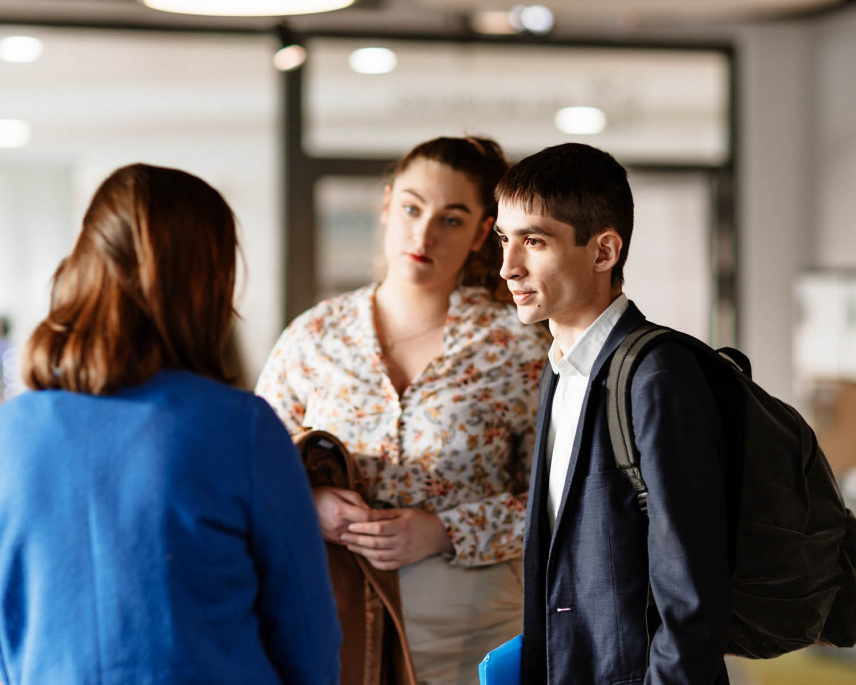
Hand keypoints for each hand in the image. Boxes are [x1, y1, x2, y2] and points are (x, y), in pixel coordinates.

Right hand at [312, 486, 392, 543]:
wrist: (301, 507)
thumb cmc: (323, 495)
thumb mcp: (341, 492)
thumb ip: (357, 501)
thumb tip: (371, 511)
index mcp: (341, 511)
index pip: (367, 516)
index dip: (381, 516)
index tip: (392, 514)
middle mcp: (339, 526)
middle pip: (365, 530)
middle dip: (380, 528)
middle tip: (395, 526)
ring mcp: (335, 535)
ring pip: (359, 539)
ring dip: (372, 536)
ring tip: (387, 535)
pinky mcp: (333, 541)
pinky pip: (351, 542)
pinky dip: (361, 540)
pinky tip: (372, 539)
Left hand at [340, 508, 454, 570]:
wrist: (439, 535)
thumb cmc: (420, 519)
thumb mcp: (404, 512)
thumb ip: (385, 514)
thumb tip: (365, 512)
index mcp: (402, 527)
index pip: (378, 528)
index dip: (362, 528)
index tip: (350, 525)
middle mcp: (402, 542)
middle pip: (374, 543)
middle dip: (356, 540)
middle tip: (343, 536)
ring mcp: (402, 554)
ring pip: (377, 556)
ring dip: (361, 551)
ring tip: (349, 546)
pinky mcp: (403, 562)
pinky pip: (384, 565)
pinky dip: (372, 562)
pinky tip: (364, 555)